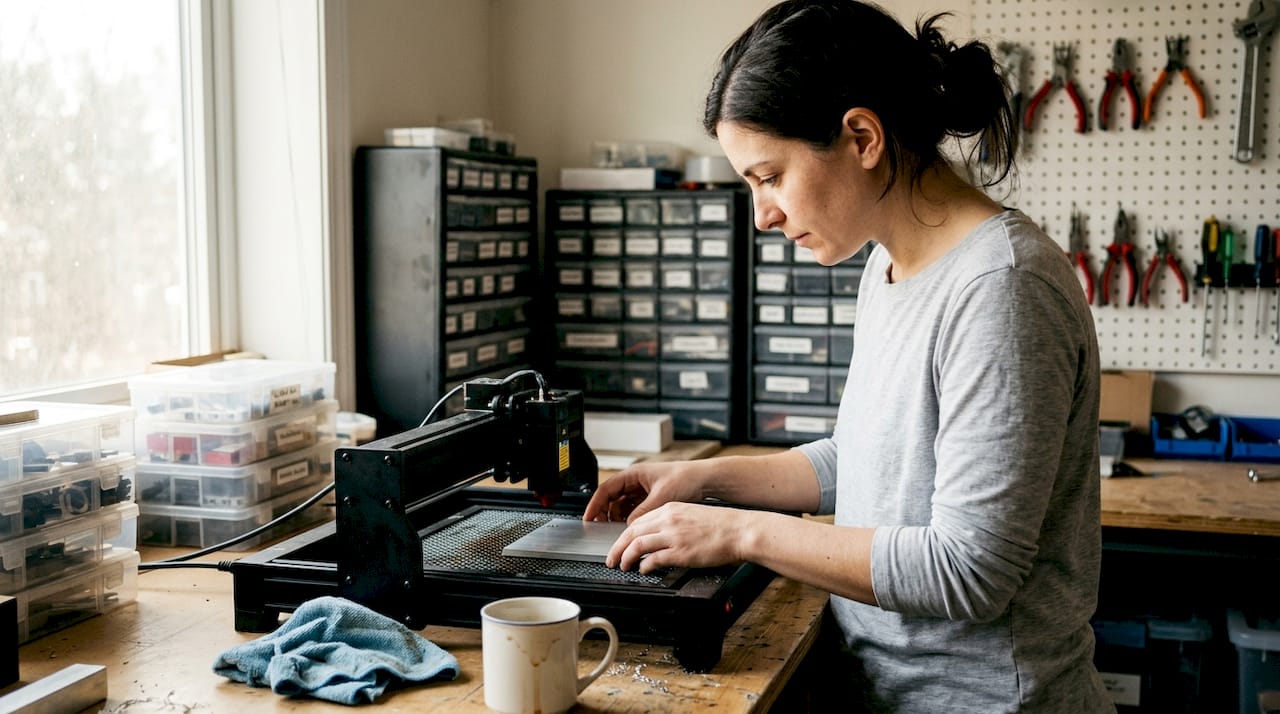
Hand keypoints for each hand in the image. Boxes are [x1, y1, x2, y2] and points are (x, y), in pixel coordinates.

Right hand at [581, 460, 708, 523]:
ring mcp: (643, 489)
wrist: (705, 480)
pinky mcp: (651, 497)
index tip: (588, 518)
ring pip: (622, 505)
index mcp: (634, 474)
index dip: (594, 505)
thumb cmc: (685, 479)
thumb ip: (642, 513)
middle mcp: (636, 480)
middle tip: (600, 528)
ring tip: (617, 531)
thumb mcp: (660, 498)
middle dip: (605, 513)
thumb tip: (628, 526)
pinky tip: (631, 528)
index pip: (606, 489)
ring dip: (618, 517)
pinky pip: (634, 509)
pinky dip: (630, 518)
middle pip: (612, 498)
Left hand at [606, 502, 744, 573]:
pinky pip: (653, 559)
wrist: (740, 530)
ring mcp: (673, 536)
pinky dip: (643, 566)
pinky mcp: (680, 552)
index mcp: (670, 509)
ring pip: (637, 545)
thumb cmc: (721, 525)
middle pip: (631, 532)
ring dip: (625, 557)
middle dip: (617, 547)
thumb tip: (658, 537)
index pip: (639, 521)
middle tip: (611, 558)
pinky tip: (643, 570)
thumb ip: (673, 523)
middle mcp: (668, 520)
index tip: (621, 544)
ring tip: (622, 566)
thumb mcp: (691, 515)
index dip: (625, 535)